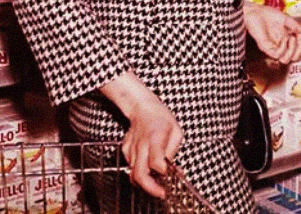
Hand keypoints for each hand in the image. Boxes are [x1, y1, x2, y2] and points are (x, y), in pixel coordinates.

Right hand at [99, 72, 182, 198]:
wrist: (142, 107)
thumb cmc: (161, 118)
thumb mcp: (176, 131)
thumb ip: (173, 151)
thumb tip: (171, 169)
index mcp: (155, 137)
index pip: (156, 162)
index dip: (162, 172)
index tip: (168, 176)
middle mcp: (141, 144)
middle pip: (139, 174)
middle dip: (150, 188)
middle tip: (160, 192)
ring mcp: (130, 148)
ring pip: (133, 173)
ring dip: (146, 181)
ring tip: (157, 181)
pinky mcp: (124, 150)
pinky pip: (131, 166)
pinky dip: (140, 170)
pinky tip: (147, 165)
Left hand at [244, 2, 300, 63]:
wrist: (254, 11)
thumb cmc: (267, 14)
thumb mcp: (287, 20)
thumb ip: (298, 27)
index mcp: (285, 40)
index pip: (298, 52)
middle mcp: (280, 46)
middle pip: (294, 59)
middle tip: (300, 37)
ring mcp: (272, 48)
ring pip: (285, 60)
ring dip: (293, 50)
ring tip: (293, 38)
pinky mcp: (265, 47)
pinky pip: (277, 55)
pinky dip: (283, 48)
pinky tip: (284, 38)